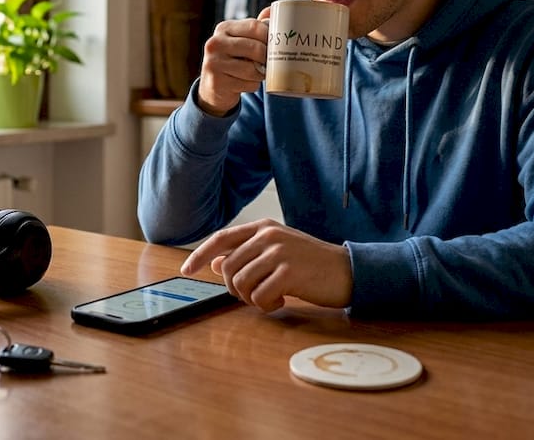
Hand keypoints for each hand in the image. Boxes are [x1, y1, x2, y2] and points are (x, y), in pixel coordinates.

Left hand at [180, 219, 352, 312]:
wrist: (348, 271)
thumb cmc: (311, 264)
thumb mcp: (277, 252)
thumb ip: (247, 254)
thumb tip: (214, 262)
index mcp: (263, 227)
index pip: (221, 238)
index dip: (199, 254)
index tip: (186, 269)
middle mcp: (269, 236)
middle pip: (228, 267)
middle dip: (235, 288)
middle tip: (255, 295)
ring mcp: (279, 252)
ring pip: (241, 282)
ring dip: (251, 298)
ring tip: (270, 298)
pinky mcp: (289, 272)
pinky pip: (259, 296)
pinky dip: (266, 306)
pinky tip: (281, 302)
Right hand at [196, 10, 269, 116]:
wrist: (213, 87)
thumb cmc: (233, 60)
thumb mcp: (241, 40)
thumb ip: (255, 27)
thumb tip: (273, 9)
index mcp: (223, 28)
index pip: (255, 26)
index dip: (270, 36)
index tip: (275, 44)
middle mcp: (215, 43)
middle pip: (255, 48)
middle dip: (267, 57)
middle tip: (268, 62)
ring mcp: (213, 63)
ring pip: (253, 69)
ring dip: (261, 73)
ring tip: (258, 72)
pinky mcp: (217, 82)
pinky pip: (248, 84)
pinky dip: (253, 85)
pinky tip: (246, 83)